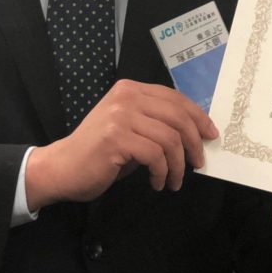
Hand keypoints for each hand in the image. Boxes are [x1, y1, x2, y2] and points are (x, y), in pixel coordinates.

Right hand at [24, 79, 216, 210]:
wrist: (61, 168)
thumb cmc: (98, 152)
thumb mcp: (128, 126)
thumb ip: (154, 121)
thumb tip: (194, 133)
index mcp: (130, 89)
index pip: (175, 98)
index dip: (197, 116)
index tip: (210, 135)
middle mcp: (126, 97)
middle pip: (177, 116)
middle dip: (194, 142)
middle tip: (199, 162)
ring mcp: (120, 116)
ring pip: (169, 138)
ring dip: (178, 164)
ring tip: (175, 180)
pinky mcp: (116, 139)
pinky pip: (155, 156)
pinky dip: (162, 173)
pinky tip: (158, 183)